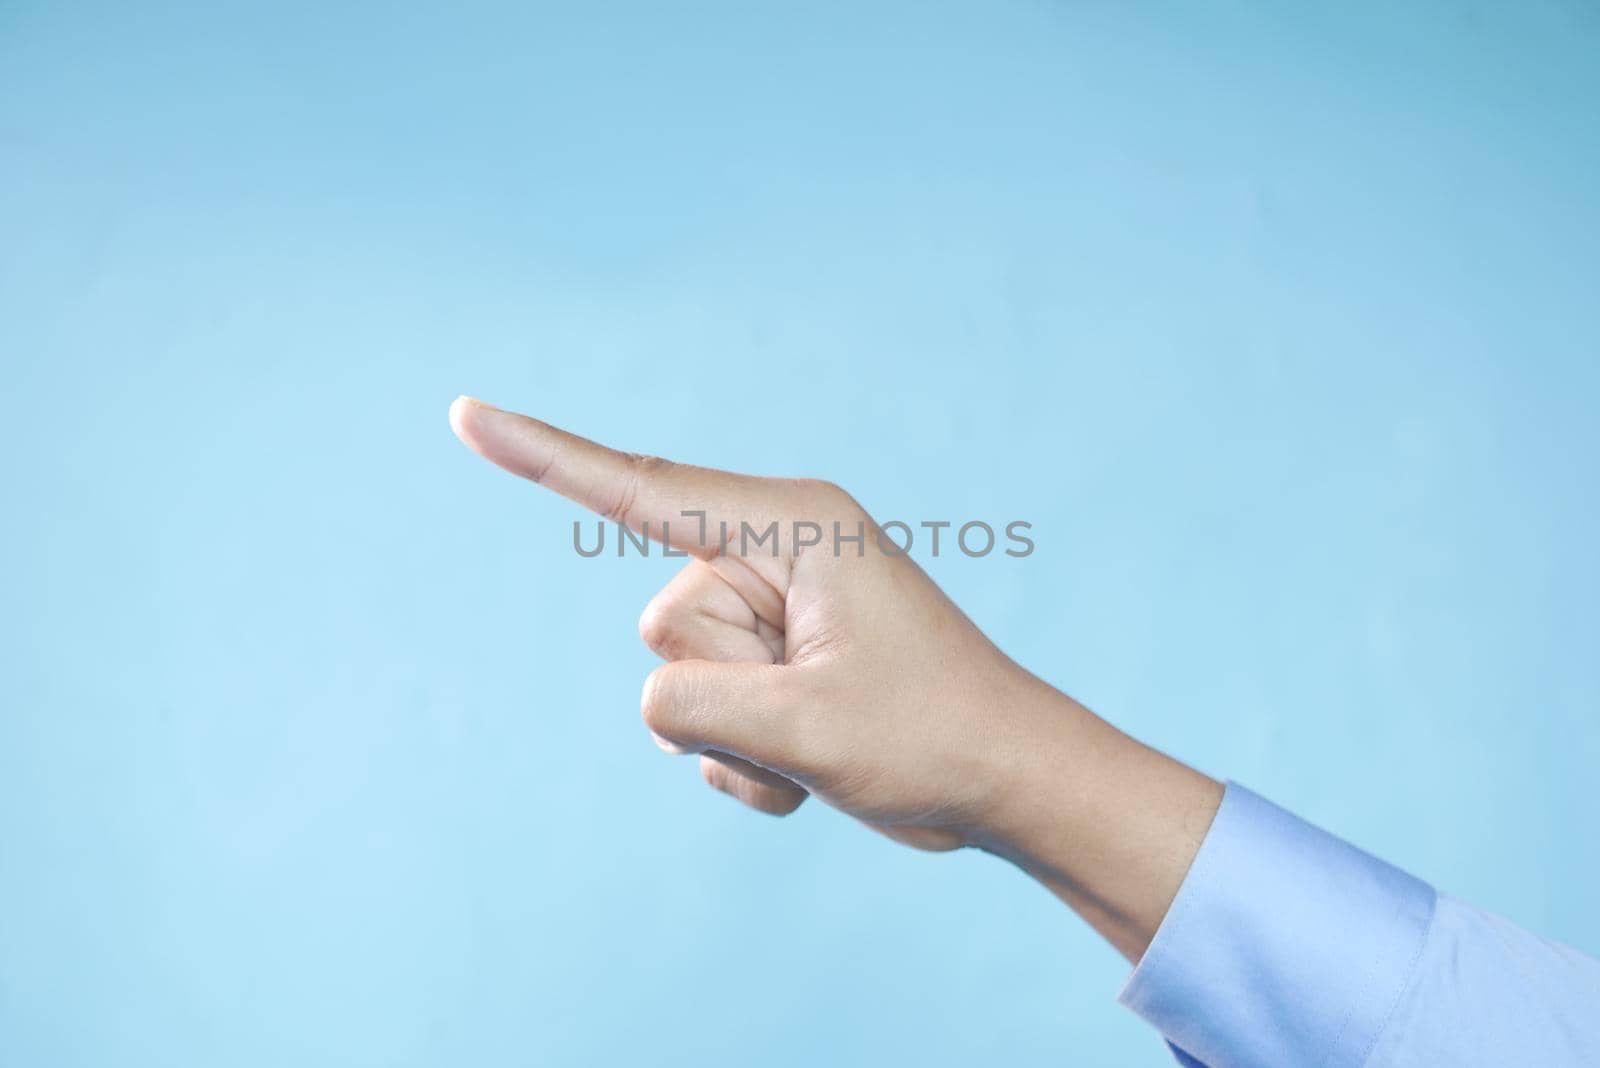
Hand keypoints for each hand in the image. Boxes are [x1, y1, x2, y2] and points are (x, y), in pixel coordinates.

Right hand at [449, 395, 1220, 959]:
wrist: (1006, 784)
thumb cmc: (932, 739)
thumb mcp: (804, 730)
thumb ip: (692, 706)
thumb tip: (653, 698)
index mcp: (793, 527)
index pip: (642, 490)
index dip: (544, 456)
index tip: (467, 414)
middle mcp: (775, 554)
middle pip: (665, 623)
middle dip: (727, 689)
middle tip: (822, 706)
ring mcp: (773, 611)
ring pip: (677, 680)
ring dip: (741, 736)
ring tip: (827, 738)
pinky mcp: (774, 663)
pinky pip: (703, 718)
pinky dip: (750, 761)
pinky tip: (818, 766)